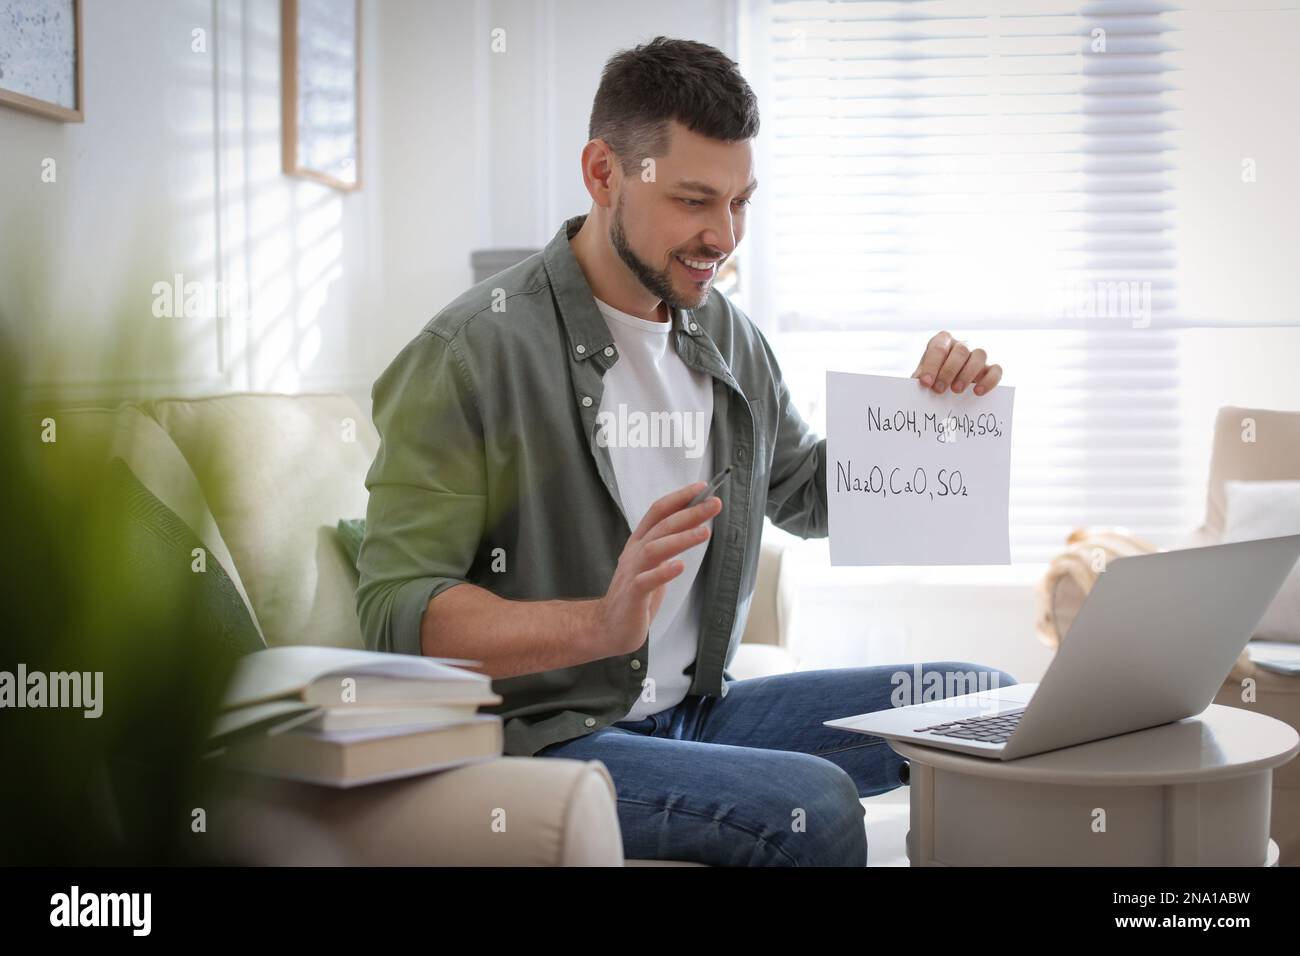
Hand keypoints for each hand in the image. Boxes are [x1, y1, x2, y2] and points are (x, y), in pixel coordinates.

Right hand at [595, 480, 721, 656]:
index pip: (658, 511)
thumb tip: (694, 525)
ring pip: (655, 549)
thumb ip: (667, 545)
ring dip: (681, 538)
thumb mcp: (652, 564)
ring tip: (704, 532)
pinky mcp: (633, 596)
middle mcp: (634, 553)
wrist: (607, 626)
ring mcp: (632, 573)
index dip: (679, 498)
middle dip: (690, 513)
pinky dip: (663, 573)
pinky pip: (647, 582)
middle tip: (713, 504)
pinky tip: (679, 567)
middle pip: (662, 526)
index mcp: (639, 542)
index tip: (702, 488)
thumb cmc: (635, 594)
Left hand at [910, 330, 1002, 395]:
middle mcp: (961, 345)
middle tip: (939, 390)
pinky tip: (977, 392)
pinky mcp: (989, 369)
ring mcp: (977, 356)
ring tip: (956, 391)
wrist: (942, 386)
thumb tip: (917, 383)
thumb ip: (920, 378)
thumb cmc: (931, 378)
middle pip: (961, 350)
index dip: (932, 365)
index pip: (938, 347)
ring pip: (980, 355)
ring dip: (967, 374)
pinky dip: (989, 381)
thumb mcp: (923, 376)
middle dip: (949, 371)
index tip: (926, 383)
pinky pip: (996, 370)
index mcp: (942, 341)